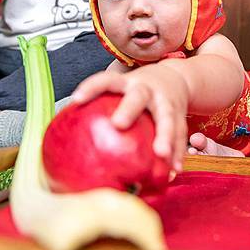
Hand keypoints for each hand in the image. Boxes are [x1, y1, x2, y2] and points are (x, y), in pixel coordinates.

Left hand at [72, 64, 189, 171]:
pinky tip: (173, 170)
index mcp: (128, 83)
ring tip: (161, 154)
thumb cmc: (139, 89)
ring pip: (167, 117)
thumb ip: (103, 105)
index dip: (91, 87)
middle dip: (129, 109)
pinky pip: (181, 135)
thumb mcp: (123, 88)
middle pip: (137, 97)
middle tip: (118, 124)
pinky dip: (178, 152)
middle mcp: (147, 90)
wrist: (177, 78)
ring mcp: (166, 102)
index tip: (76, 99)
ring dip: (165, 135)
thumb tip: (68, 134)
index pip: (106, 80)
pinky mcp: (180, 116)